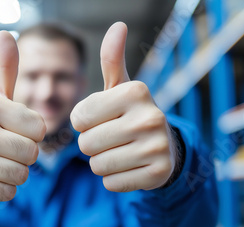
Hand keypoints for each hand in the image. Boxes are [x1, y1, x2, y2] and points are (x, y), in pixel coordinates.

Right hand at [0, 31, 45, 200]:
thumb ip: (7, 68)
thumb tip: (6, 34)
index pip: (39, 128)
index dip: (34, 134)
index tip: (17, 131)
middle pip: (31, 153)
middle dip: (27, 156)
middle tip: (9, 150)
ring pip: (20, 175)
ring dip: (18, 173)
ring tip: (1, 163)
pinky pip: (6, 193)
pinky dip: (5, 189)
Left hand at [70, 22, 176, 191]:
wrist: (165, 147)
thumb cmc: (130, 114)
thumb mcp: (120, 87)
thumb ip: (111, 60)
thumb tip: (118, 25)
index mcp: (136, 91)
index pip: (79, 117)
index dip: (83, 123)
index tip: (101, 119)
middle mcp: (150, 117)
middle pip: (86, 144)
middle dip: (90, 145)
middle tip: (110, 139)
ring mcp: (157, 148)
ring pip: (97, 165)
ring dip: (100, 162)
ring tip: (119, 152)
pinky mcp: (158, 174)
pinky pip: (111, 183)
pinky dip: (113, 179)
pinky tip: (129, 167)